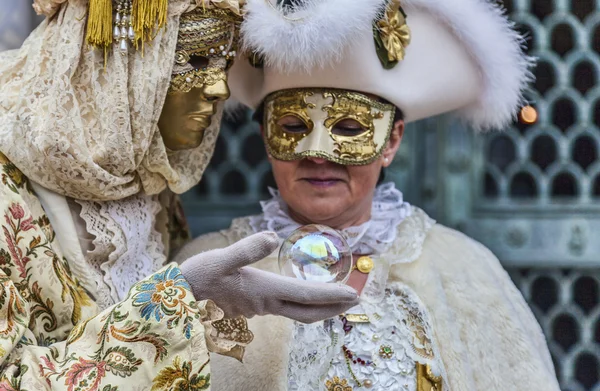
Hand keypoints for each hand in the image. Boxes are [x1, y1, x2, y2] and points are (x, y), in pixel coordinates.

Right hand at [180, 232, 358, 322]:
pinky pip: (283, 308)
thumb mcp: (220, 259)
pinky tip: (299, 296)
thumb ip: (245, 249)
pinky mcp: (250, 305)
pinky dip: (301, 304)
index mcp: (263, 289)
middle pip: (306, 312)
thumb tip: (271, 236)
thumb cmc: (197, 276)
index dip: (332, 295)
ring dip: (319, 308)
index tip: (354, 294)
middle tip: (355, 300)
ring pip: (295, 312)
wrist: (177, 296)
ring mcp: (257, 307)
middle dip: (332, 307)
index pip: (305, 296)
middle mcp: (264, 303)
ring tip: (336, 300)